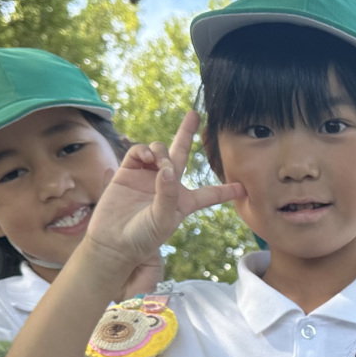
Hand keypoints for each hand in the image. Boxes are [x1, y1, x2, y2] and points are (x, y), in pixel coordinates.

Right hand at [83, 111, 243, 277]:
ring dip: (161, 152)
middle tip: (194, 114)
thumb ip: (168, 194)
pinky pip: (139, 152)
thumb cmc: (142, 237)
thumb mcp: (162, 220)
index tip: (243, 187)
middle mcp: (168, 185)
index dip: (226, 190)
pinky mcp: (128, 172)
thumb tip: (168, 168)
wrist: (112, 242)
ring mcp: (147, 176)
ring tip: (158, 164)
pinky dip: (144, 150)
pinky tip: (147, 157)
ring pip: (160, 151)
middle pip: (181, 154)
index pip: (210, 194)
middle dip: (186, 133)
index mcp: (184, 201)